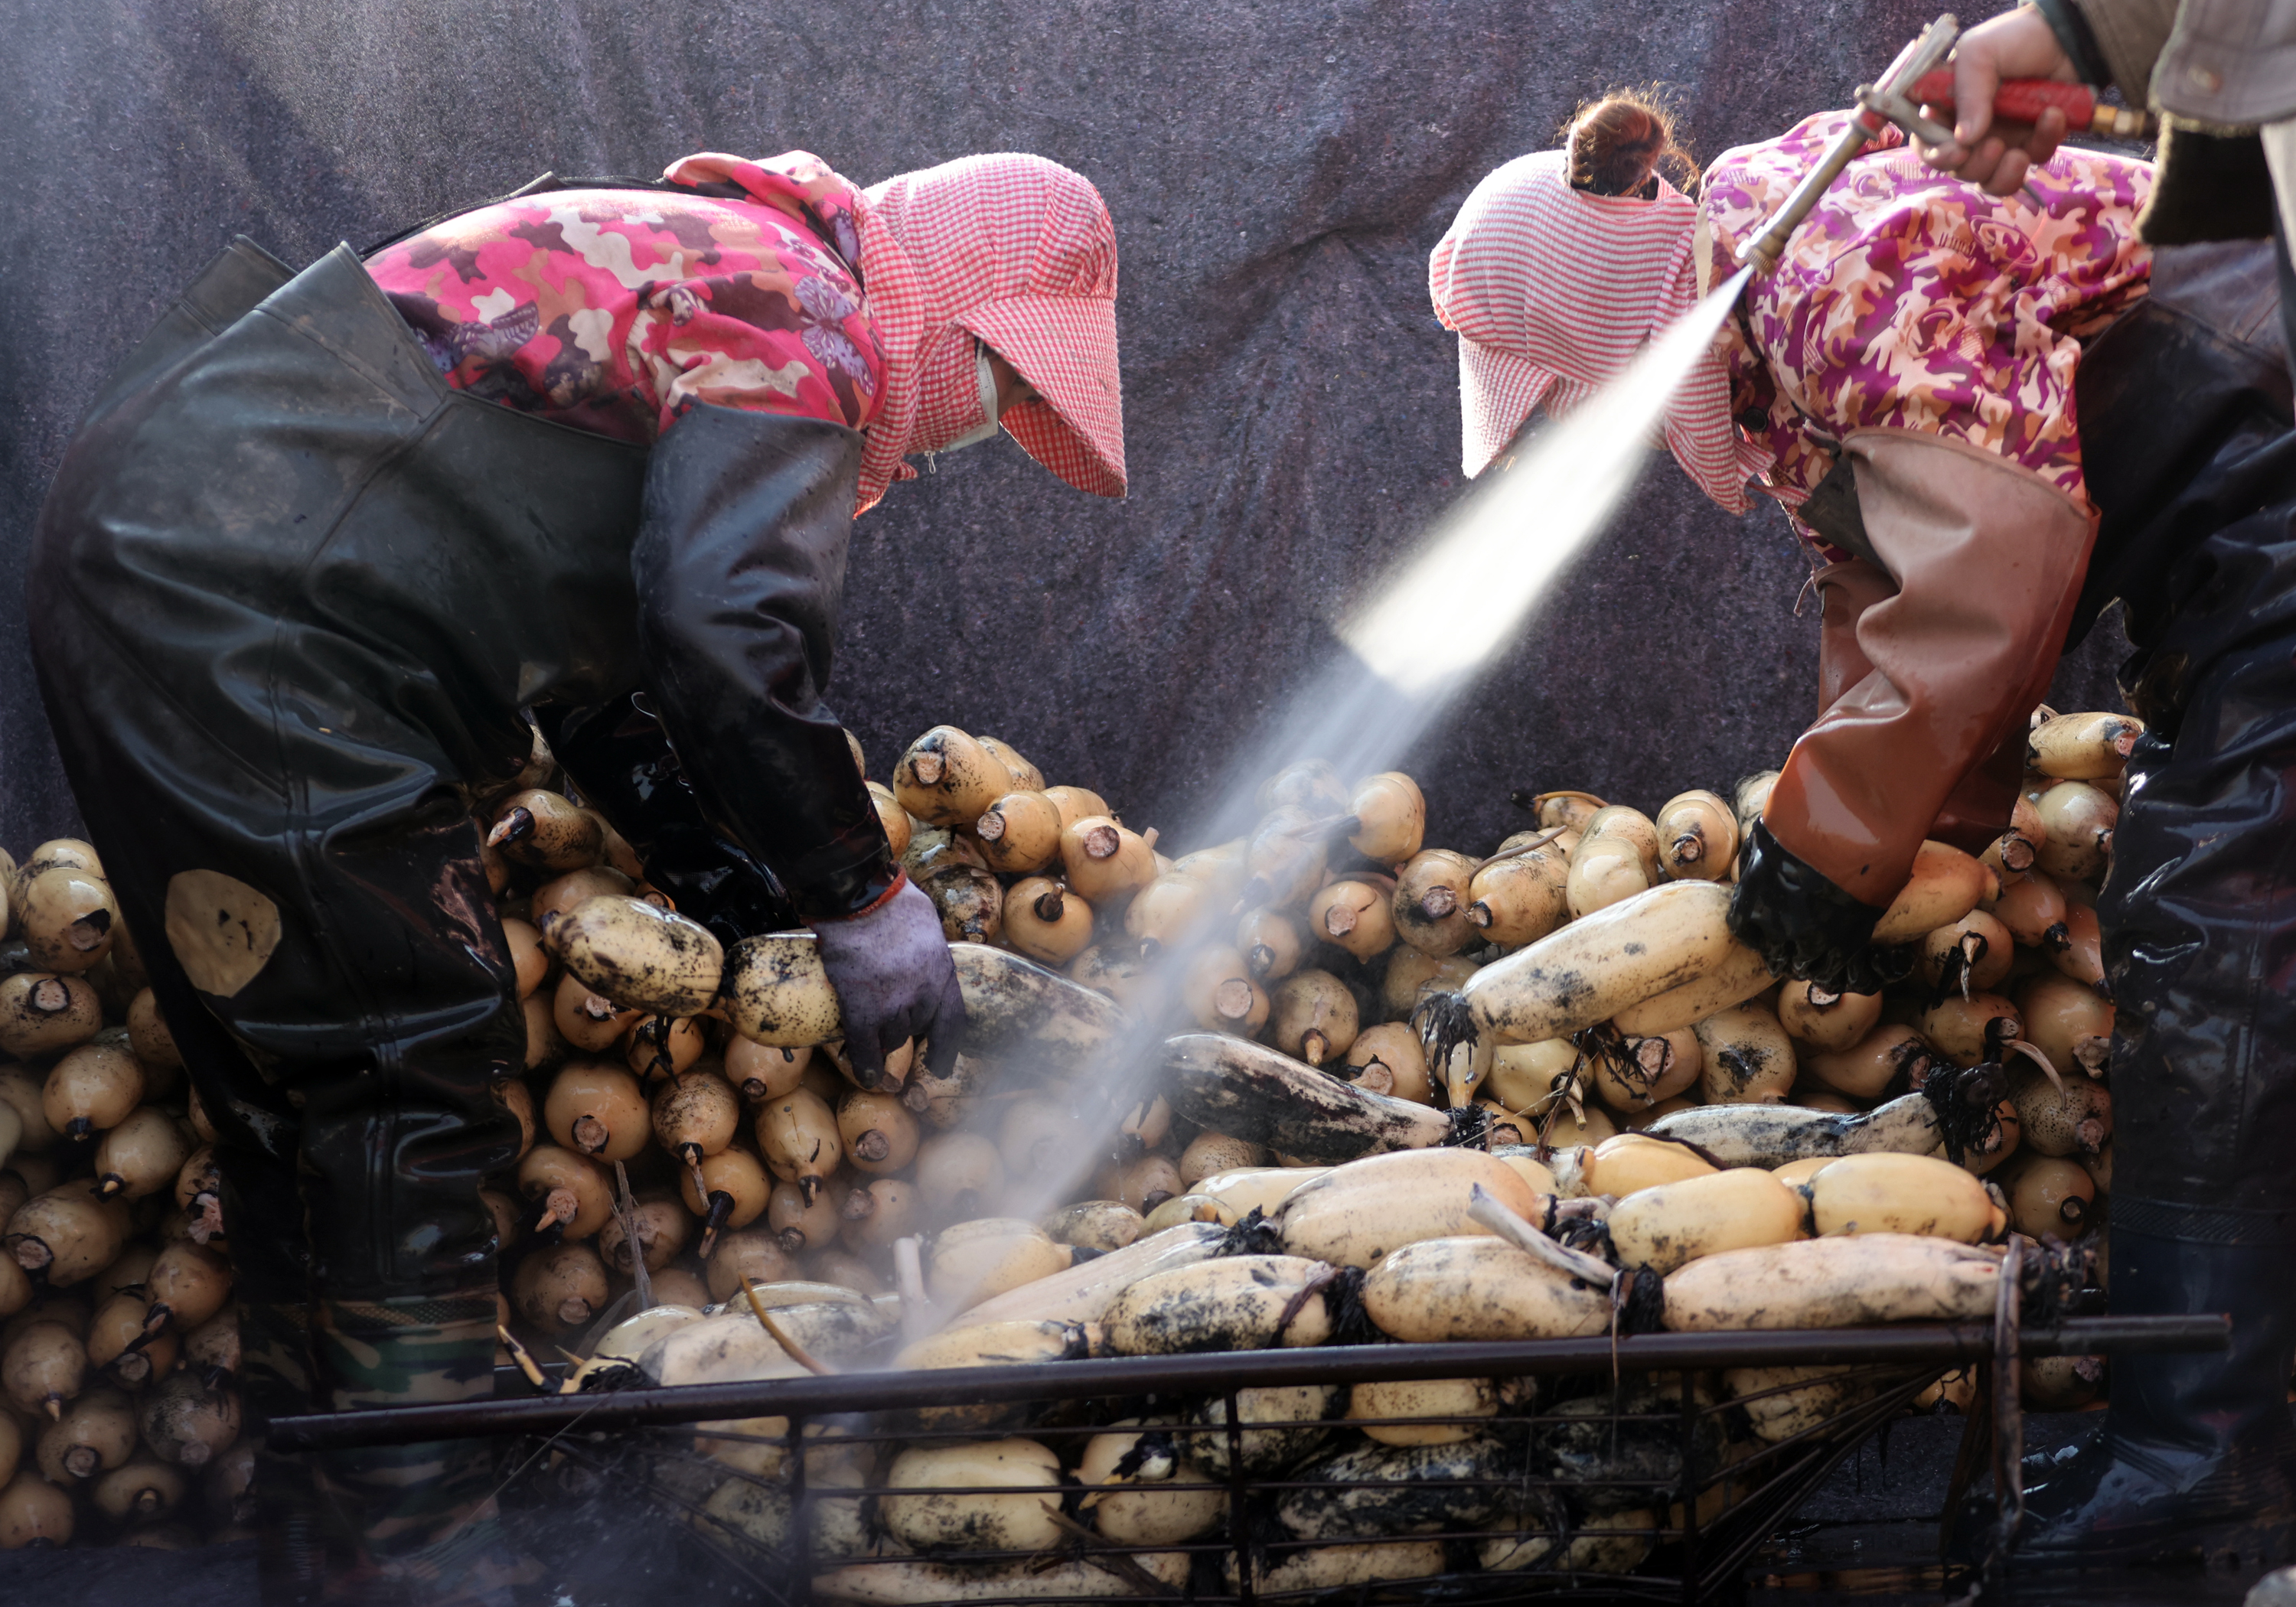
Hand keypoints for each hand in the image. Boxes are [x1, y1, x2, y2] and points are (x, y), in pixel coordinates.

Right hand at [811, 876, 965, 1085]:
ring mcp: (893, 1005)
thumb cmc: (892, 902)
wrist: (859, 900)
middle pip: (916, 1029)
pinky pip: (865, 1046)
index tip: (941, 1066)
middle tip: (887, 1022)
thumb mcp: (927, 927)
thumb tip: (921, 958)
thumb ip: (927, 952)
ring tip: (868, 1027)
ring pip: (892, 1038)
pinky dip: (865, 1064)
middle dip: (904, 1029)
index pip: (952, 1021)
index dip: (947, 1048)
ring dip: (882, 1038)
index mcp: (943, 974)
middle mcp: (924, 995)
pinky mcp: (862, 1008)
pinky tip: (866, 1075)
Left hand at [1727, 821, 1904, 994]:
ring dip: (1803, 964)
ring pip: (1802, 964)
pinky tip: (1827, 967)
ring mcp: (1810, 938)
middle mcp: (1776, 926)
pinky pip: (1829, 968)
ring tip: (1809, 961)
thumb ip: (1754, 860)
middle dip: (1779, 954)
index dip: (1754, 934)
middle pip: (1773, 954)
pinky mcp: (1843, 943)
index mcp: (1752, 903)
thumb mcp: (1762, 839)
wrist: (1844, 835)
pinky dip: (1827, 970)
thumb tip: (1748, 868)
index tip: (1762, 935)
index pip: (1743, 931)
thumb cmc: (1799, 828)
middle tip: (1788, 953)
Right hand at [1918, 7, 2079, 194]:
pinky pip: (2034, 160)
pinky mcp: (2034, 143)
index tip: (1956, 149)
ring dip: (2003, 175)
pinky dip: (2044, 143)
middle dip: (1974, 165)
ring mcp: (2002, 140)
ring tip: (2019, 154)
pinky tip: (2053, 116)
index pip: (1927, 143)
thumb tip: (1965, 139)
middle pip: (1958, 169)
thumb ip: (1968, 93)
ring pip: (1991, 180)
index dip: (1935, 154)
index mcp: (1947, 109)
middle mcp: (1970, 131)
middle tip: (1994, 147)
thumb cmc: (2016, 38)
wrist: (2068, 36)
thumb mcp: (1980, 52)